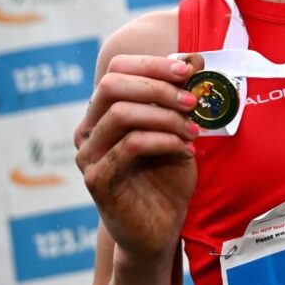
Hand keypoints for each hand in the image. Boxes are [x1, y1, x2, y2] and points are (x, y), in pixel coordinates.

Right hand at [75, 54, 204, 264]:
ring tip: (192, 131)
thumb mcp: (180, 129)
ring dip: (164, 116)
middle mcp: (90, 130)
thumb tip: (194, 57)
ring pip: (121, 113)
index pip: (118, 69)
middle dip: (158, 86)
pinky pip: (129, 146)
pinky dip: (162, 141)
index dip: (153, 64)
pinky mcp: (98, 180)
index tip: (189, 71)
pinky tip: (184, 149)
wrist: (161, 228)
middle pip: (112, 84)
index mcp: (104, 112)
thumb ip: (182, 95)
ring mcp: (89, 155)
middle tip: (193, 101)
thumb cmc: (168, 176)